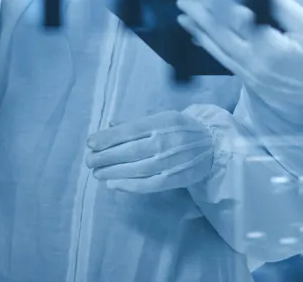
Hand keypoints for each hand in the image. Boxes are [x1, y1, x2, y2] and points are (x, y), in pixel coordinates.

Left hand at [85, 110, 214, 192]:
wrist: (213, 144)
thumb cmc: (181, 128)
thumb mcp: (161, 117)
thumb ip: (136, 122)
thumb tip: (110, 125)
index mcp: (160, 122)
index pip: (129, 131)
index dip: (108, 138)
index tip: (90, 143)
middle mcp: (165, 141)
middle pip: (129, 151)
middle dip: (105, 157)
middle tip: (89, 161)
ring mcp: (170, 161)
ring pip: (136, 169)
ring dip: (113, 172)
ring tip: (97, 173)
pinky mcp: (175, 178)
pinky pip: (149, 185)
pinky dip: (129, 186)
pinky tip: (114, 184)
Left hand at [177, 0, 302, 113]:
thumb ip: (277, 7)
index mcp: (273, 50)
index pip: (239, 23)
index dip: (219, 6)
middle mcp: (256, 66)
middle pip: (222, 37)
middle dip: (201, 17)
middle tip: (183, 0)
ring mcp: (251, 76)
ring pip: (219, 51)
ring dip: (199, 32)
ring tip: (183, 17)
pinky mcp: (251, 81)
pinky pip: (225, 62)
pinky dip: (210, 47)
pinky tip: (199, 37)